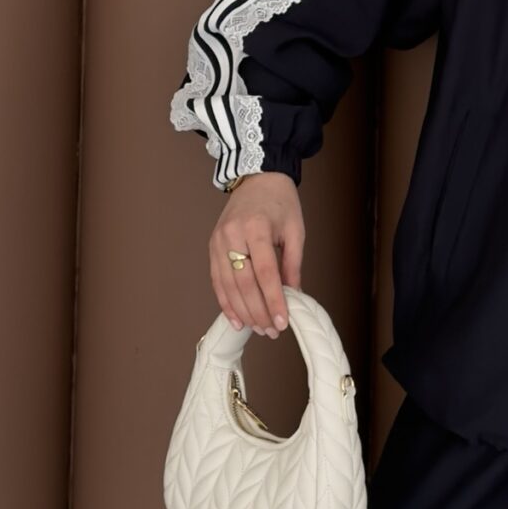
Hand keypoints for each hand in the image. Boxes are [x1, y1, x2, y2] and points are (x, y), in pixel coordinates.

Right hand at [209, 174, 304, 335]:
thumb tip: (294, 296)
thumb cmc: (280, 202)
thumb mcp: (295, 230)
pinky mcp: (212, 246)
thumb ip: (292, 264)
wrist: (257, 178)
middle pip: (244, 283)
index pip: (265, 273)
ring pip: (228, 286)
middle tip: (272, 331)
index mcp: (257, 228)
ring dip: (243, 311)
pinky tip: (236, 318)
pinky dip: (226, 302)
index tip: (283, 321)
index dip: (274, 301)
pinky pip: (217, 280)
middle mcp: (233, 235)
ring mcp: (218, 241)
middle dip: (259, 311)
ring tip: (258, 328)